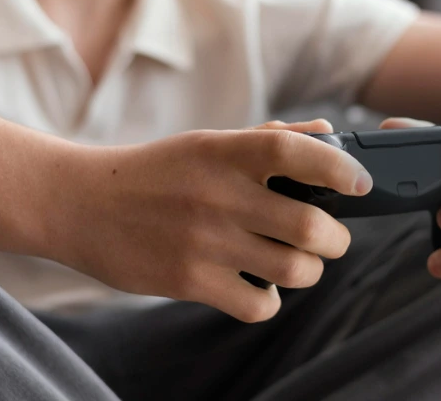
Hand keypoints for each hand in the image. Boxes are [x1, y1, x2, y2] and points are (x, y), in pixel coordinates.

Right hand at [45, 119, 368, 322]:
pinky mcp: (189, 281)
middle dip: (336, 240)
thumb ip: (268, 140)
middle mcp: (218, 195)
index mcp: (225, 151)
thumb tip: (329, 136)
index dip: (340, 169)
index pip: (297, 152)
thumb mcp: (206, 143)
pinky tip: (258, 286)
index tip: (360, 183)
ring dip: (308, 271)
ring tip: (298, 263)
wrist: (80, 204)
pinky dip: (269, 300)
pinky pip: (257, 304)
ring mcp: (205, 242)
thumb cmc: (154, 172)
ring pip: (293, 271)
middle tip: (330, 239)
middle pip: (310, 227)